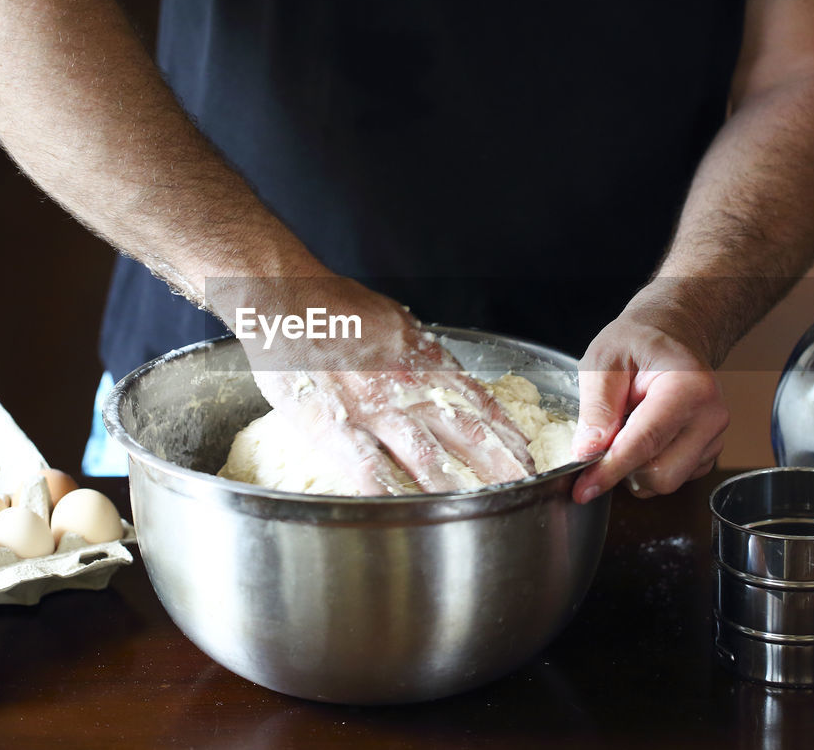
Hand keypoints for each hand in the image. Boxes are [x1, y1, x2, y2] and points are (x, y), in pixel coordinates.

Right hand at [224, 278, 534, 494]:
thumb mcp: (393, 321)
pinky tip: (410, 515)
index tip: (525, 453)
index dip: (506, 430)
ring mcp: (375, 409)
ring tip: (481, 511)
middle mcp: (409, 386)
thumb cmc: (334, 306)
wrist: (288, 299)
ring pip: (427, 457)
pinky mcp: (337, 428)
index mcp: (424, 359)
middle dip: (499, 465)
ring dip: (457, 488)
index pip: (479, 400)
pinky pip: (370, 469)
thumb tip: (440, 372)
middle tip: (525, 490)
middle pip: (466, 432)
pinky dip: (393, 495)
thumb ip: (417, 352)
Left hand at [571, 301, 728, 503]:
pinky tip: (642, 437)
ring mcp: (713, 436)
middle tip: (599, 447)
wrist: (671, 335)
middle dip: (623, 470)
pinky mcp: (707, 451)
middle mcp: (710, 416)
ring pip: (666, 481)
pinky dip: (648, 468)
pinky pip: (674, 477)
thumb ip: (596, 406)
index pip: (646, 442)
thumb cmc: (638, 342)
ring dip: (635, 469)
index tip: (584, 488)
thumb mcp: (604, 360)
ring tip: (624, 430)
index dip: (611, 470)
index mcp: (687, 388)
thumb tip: (587, 450)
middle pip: (661, 473)